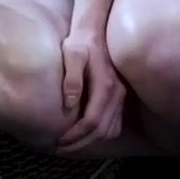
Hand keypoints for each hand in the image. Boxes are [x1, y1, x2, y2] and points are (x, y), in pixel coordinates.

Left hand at [57, 32, 124, 154]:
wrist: (97, 30)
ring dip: (91, 141)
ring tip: (71, 144)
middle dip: (81, 144)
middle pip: (102, 131)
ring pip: (111, 130)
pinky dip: (101, 134)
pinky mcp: (121, 96)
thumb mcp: (72, 54)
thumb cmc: (80, 42)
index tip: (58, 141)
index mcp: (105, 85)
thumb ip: (72, 79)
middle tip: (60, 148)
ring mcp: (122, 95)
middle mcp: (118, 93)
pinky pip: (115, 123)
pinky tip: (86, 134)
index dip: (75, 136)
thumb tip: (70, 104)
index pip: (92, 121)